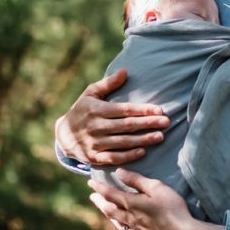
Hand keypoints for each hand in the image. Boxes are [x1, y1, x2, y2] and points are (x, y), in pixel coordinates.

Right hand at [55, 69, 169, 165]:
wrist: (63, 135)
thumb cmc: (82, 110)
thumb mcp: (90, 93)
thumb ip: (108, 84)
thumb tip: (125, 71)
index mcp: (96, 110)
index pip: (124, 110)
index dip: (142, 110)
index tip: (159, 110)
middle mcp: (95, 127)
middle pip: (126, 126)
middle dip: (148, 124)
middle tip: (166, 122)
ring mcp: (94, 144)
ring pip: (122, 142)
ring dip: (142, 140)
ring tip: (160, 137)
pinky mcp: (94, 158)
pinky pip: (113, 158)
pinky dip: (128, 156)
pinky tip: (142, 151)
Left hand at [88, 170, 224, 229]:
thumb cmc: (171, 207)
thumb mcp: (156, 188)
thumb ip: (136, 180)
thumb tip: (119, 172)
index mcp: (130, 203)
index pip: (110, 194)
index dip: (99, 187)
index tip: (90, 182)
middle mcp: (129, 217)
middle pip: (109, 209)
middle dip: (99, 201)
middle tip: (92, 196)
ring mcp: (134, 228)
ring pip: (115, 220)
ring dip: (106, 212)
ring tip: (102, 208)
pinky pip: (124, 229)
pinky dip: (118, 223)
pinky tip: (121, 224)